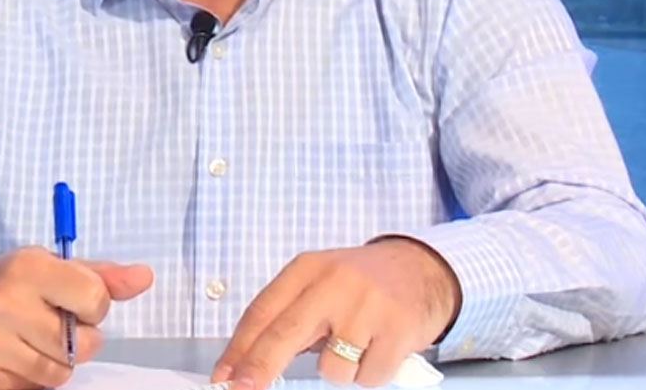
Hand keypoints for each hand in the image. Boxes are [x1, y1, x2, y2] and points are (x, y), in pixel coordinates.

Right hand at [0, 247, 153, 389]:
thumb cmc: (10, 283)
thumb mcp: (53, 266)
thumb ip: (102, 275)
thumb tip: (145, 278)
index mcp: (30, 266)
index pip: (96, 300)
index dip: (93, 307)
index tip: (73, 302)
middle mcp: (5, 302)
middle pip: (81, 345)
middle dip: (76, 340)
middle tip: (50, 324)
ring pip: (58, 375)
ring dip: (53, 363)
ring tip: (30, 340)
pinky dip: (29, 381)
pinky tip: (13, 358)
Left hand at [211, 238, 460, 388]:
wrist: (422, 269)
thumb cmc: (361, 283)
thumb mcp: (320, 283)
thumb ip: (289, 315)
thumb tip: (249, 364)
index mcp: (308, 269)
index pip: (263, 311)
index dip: (238, 348)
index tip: (223, 376)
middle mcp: (334, 282)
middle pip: (285, 333)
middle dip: (258, 367)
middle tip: (241, 389)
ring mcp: (367, 306)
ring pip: (332, 367)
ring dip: (339, 371)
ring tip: (355, 346)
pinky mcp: (397, 330)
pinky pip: (368, 376)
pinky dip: (369, 373)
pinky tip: (378, 349)